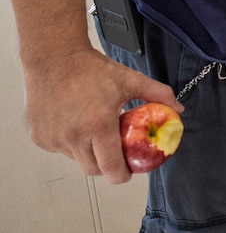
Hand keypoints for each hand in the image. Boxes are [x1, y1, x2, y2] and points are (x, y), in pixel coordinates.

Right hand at [23, 47, 181, 184]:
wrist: (54, 58)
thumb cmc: (90, 69)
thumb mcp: (130, 80)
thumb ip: (158, 95)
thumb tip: (178, 109)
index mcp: (98, 125)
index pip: (111, 167)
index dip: (123, 175)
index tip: (129, 172)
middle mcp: (73, 136)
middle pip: (94, 169)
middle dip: (107, 167)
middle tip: (116, 155)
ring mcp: (54, 139)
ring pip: (76, 159)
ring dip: (88, 152)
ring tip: (96, 130)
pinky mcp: (39, 138)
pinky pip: (60, 150)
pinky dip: (71, 144)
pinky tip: (77, 124)